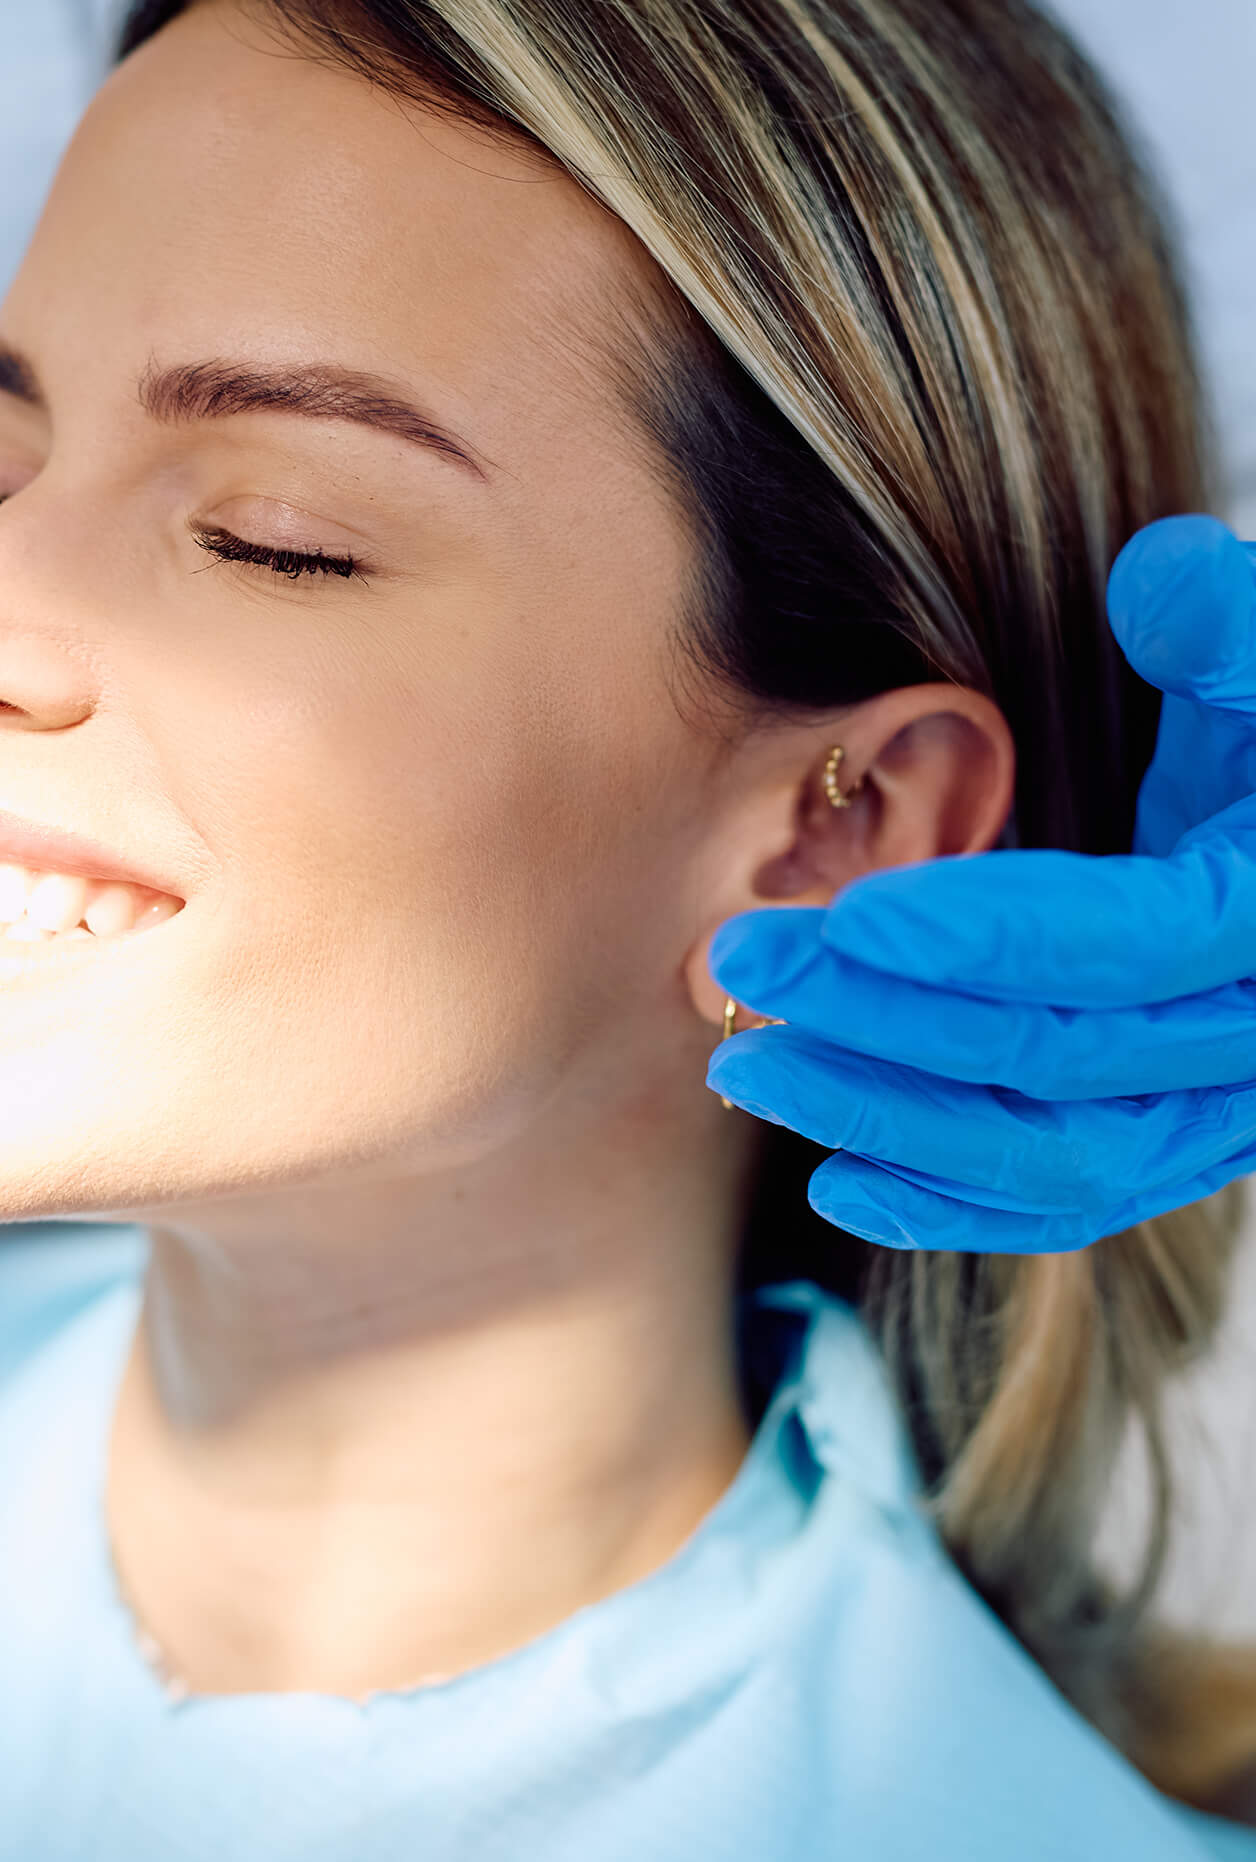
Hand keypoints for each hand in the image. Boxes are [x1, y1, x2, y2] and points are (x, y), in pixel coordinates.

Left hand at [707, 515, 1255, 1252]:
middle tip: (740, 959)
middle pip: (1053, 1053)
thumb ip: (1226, 629)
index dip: (986, 935)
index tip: (848, 917)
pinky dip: (948, 1203)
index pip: (1129, 943)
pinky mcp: (1170, 1148)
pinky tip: (832, 1176)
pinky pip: (1062, 1202)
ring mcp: (1218, 1112)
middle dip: (880, 1014)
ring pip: (1047, 1151)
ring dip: (885, 1117)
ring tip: (741, 1068)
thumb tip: (1153, 574)